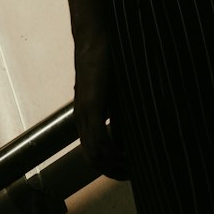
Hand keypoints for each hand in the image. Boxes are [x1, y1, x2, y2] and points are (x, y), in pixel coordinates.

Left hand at [74, 35, 127, 179]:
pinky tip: (126, 156)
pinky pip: (99, 141)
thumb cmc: (104, 61)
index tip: (127, 169)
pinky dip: (112, 154)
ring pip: (95, 154)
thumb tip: (132, 126)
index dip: (108, 166)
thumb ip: (117, 110)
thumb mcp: (112, 92)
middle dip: (112, 171)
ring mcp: (84, 113)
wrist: (93, 38)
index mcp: (84, 115)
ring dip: (114, 166)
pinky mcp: (92, 106)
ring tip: (133, 168)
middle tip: (132, 174)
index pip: (91, 152)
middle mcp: (80, 117)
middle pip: (92, 159)